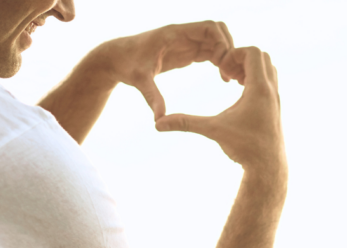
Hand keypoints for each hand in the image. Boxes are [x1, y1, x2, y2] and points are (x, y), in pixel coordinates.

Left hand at [103, 21, 237, 120]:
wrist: (117, 58)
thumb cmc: (127, 65)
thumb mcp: (140, 81)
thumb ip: (152, 97)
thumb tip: (159, 120)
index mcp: (174, 34)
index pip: (209, 28)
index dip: (222, 44)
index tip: (222, 66)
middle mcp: (182, 34)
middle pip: (218, 31)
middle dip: (228, 49)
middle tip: (229, 72)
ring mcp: (185, 42)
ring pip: (216, 40)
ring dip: (226, 55)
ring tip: (228, 78)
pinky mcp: (185, 51)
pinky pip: (210, 50)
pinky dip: (220, 60)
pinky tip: (222, 77)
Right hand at [155, 46, 284, 173]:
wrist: (267, 168)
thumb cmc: (245, 148)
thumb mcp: (213, 130)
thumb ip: (186, 123)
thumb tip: (158, 124)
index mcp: (259, 89)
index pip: (253, 52)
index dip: (234, 54)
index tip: (221, 69)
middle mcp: (271, 91)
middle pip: (263, 56)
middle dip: (242, 58)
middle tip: (226, 72)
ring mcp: (276, 99)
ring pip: (268, 68)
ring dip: (250, 69)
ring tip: (233, 81)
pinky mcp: (275, 108)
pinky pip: (269, 82)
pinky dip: (255, 80)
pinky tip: (240, 94)